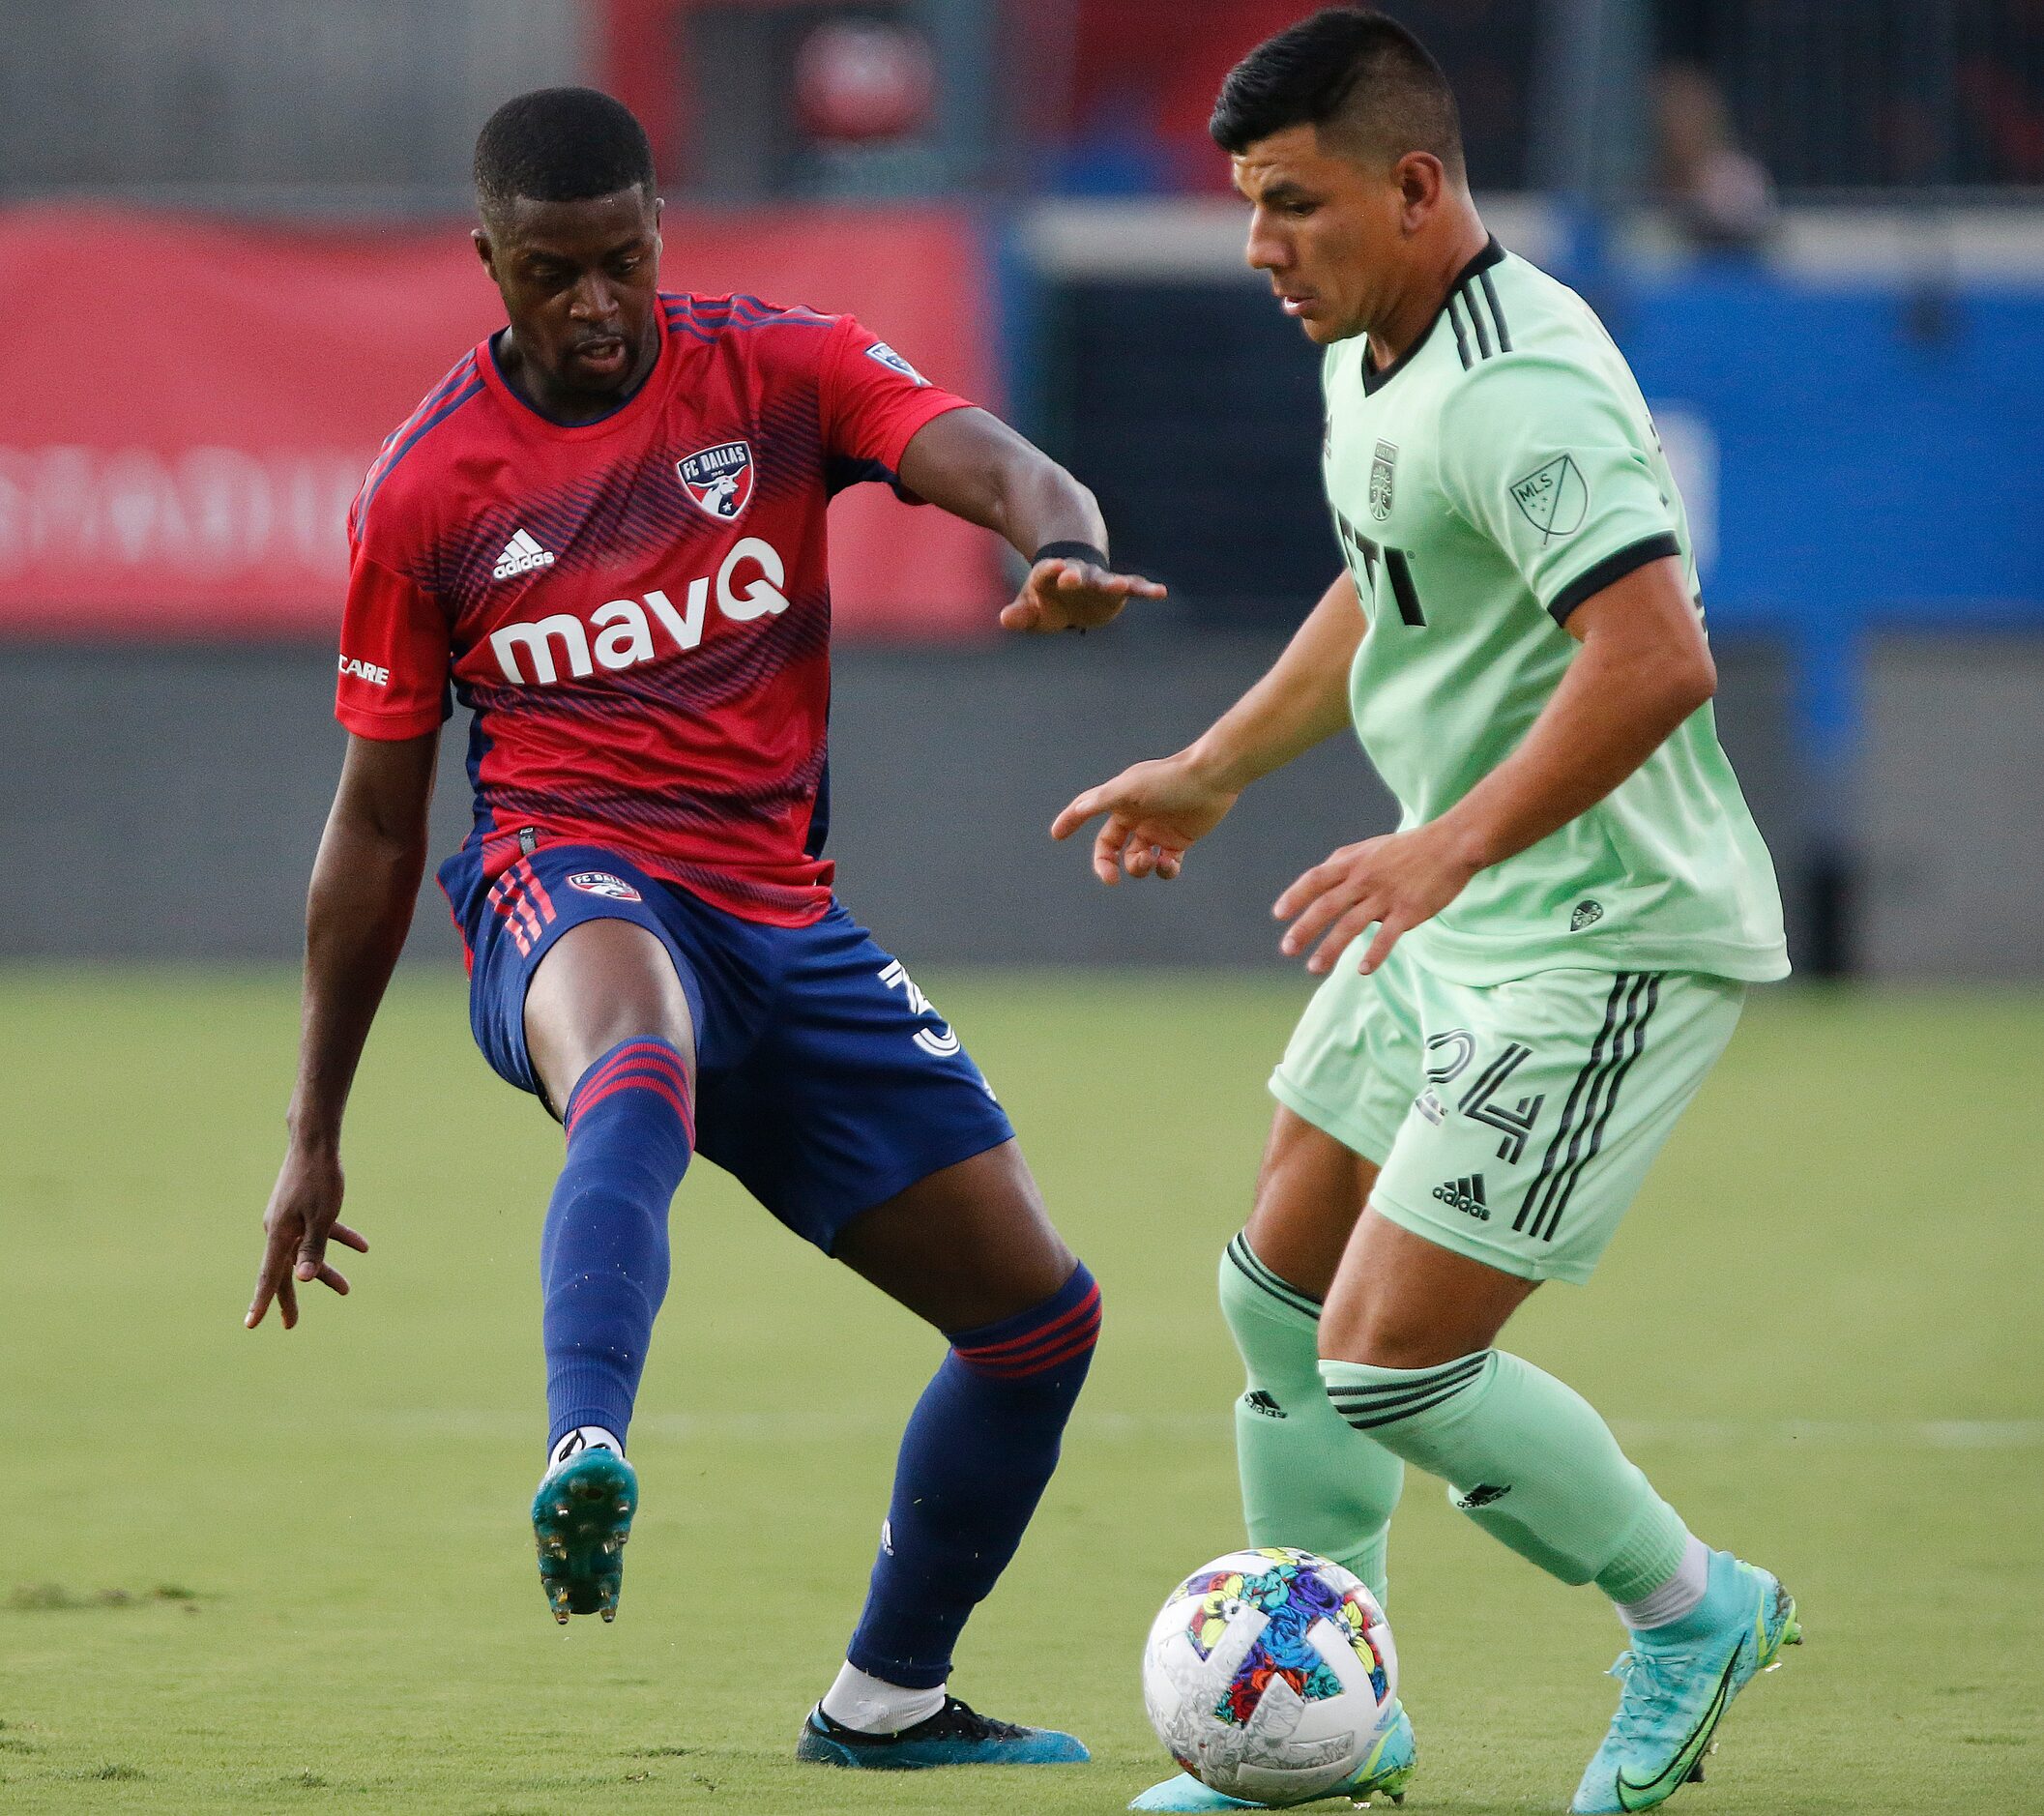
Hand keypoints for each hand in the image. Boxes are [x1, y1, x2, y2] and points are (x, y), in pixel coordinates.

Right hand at [246, 1142, 368, 1329]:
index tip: (250, 1325)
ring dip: (325, 1270)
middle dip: (291, 1298)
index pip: (269, 1277)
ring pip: (305, 1252)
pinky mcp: (301, 1208)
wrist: (315, 1141)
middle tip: (290, 1325)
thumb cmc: (319, 1179)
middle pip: (285, 1271)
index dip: (261, 1302)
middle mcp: (278, 1230)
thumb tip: (300, 1278)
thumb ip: (312, 1249)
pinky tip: (363, 1247)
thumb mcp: (321, 1217)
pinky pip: (317, 1231)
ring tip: (346, 1290)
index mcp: (278, 1236)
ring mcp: (289, 1219)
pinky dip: (338, 1239)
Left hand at [999, 556, 1165, 633]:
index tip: (1054, 567)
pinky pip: (1132, 587)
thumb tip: (1005, 618)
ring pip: (1106, 580)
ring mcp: (1096, 580)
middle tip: (1070, 574)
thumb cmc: (1046, 597)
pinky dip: (1145, 589)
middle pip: (1074, 574)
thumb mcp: (1030, 605)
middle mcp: (1075, 575)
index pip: (1046, 573)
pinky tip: (1160, 592)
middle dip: (1072, 575)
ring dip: (1112, 583)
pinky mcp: (1115, 591)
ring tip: (1122, 585)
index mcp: (1048, 577)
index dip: (1049, 571)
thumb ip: (1020, 613)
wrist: (1070, 577)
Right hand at [1052, 754, 1240, 884]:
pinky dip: (1164, 870)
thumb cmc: (1169, 780)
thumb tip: (1078, 809)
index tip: (1056, 835)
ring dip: (1139, 867)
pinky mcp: (1178, 840)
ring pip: (1136, 860)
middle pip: (1110, 848)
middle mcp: (1136, 816)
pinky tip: (1168, 863)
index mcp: (1120, 801)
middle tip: (1111, 880)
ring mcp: (1157, 830)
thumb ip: (1103, 800)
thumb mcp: (1130, 789)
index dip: (1070, 821)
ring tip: (1151, 859)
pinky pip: (1164, 865)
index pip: (1087, 811)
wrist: (1212, 778)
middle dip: (1106, 866)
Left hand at [1274, 822, 1483, 974]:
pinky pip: (1387, 936)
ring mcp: (1386, 895)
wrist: (1451, 845)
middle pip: (1327, 906)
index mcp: (1353, 863)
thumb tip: (1319, 879)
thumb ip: (1343, 863)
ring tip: (1314, 968)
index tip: (1278, 915)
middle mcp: (1365, 878)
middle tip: (1287, 949)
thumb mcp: (1370, 848)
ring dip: (1330, 948)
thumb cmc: (1409, 848)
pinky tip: (1362, 970)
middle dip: (1304, 929)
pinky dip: (1375, 953)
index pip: (1315, 879)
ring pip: (1351, 925)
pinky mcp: (1408, 911)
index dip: (1295, 896)